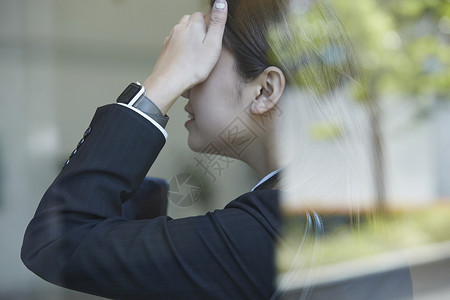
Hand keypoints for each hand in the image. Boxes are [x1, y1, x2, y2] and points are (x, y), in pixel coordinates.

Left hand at [143, 0, 227, 114]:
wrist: (169, 81)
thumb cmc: (194, 66)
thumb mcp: (213, 44)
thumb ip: (218, 22)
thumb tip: (222, 2)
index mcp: (193, 24)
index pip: (204, 15)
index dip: (211, 26)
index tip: (215, 39)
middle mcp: (180, 27)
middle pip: (192, 20)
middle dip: (200, 28)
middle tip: (207, 45)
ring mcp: (171, 37)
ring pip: (183, 29)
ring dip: (190, 35)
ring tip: (197, 51)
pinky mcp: (165, 47)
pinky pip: (175, 40)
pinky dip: (181, 45)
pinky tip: (186, 56)